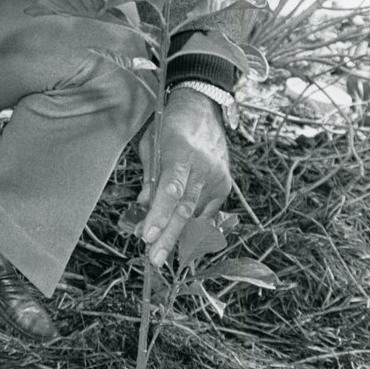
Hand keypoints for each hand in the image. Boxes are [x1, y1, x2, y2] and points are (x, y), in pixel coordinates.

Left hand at [135, 87, 231, 268]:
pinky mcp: (224, 186)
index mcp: (182, 153)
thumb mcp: (152, 145)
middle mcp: (204, 168)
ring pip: (196, 215)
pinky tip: (181, 242)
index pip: (171, 189)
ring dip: (178, 236)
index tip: (148, 235)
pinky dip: (192, 227)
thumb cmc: (170, 127)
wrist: (203, 110)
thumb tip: (145, 207)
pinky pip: (206, 213)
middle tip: (154, 258)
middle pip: (185, 208)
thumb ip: (149, 177)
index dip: (159, 214)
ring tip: (160, 253)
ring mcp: (217, 178)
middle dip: (168, 237)